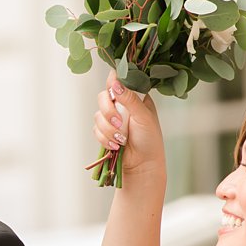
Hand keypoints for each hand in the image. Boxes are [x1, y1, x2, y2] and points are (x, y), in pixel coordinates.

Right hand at [92, 72, 164, 188]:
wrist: (142, 164)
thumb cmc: (150, 139)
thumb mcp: (143, 116)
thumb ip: (129, 99)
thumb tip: (116, 83)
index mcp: (135, 97)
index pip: (120, 81)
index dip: (114, 82)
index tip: (113, 90)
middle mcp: (122, 105)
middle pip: (104, 97)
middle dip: (108, 111)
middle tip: (118, 122)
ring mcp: (113, 118)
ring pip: (98, 115)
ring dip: (108, 129)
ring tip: (121, 139)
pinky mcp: (105, 131)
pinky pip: (96, 130)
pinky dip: (105, 138)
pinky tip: (116, 145)